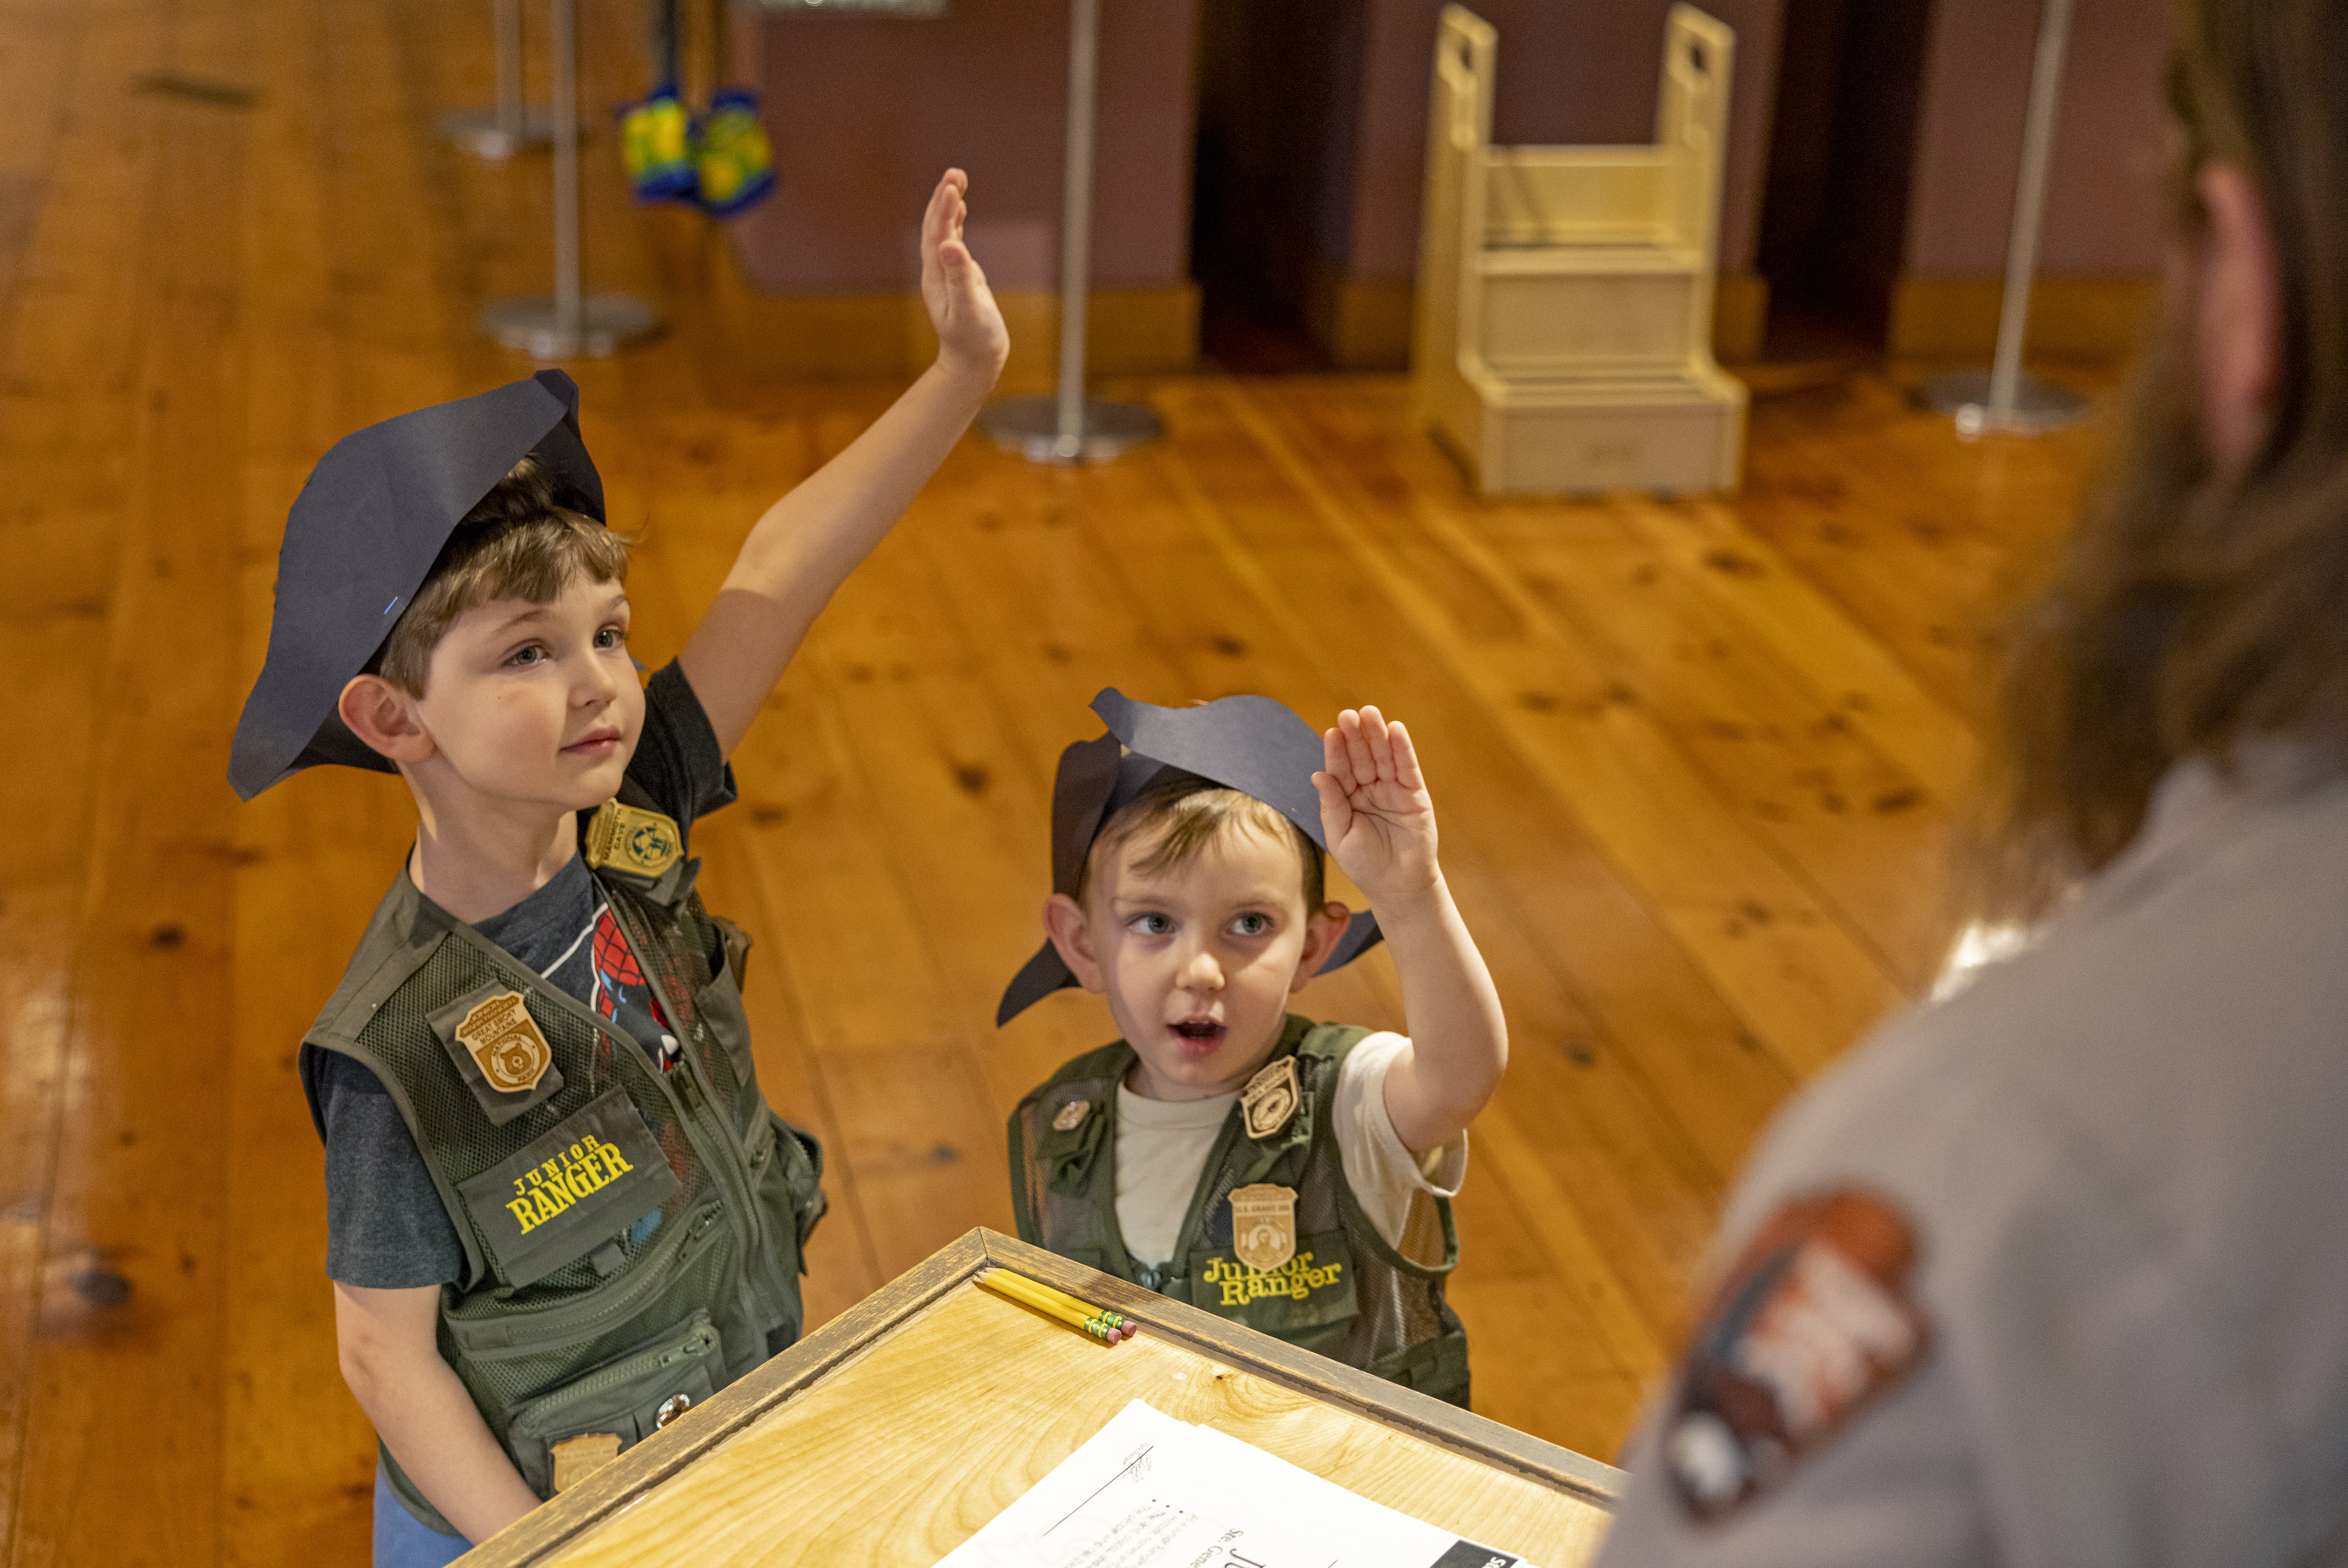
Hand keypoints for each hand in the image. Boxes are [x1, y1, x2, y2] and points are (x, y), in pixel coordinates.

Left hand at [920, 169, 1008, 382]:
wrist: (973, 362)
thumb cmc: (974, 341)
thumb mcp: (969, 311)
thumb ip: (959, 279)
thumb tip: (949, 246)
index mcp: (936, 277)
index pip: (936, 236)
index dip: (943, 211)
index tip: (952, 188)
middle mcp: (937, 270)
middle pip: (935, 227)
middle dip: (943, 199)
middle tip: (955, 173)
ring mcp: (947, 271)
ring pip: (943, 230)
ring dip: (947, 204)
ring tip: (956, 178)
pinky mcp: (960, 274)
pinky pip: (953, 240)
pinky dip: (954, 221)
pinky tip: (959, 207)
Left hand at [1312, 706, 1441, 912]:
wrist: (1397, 887)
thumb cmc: (1365, 865)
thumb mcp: (1340, 837)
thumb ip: (1333, 805)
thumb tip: (1318, 774)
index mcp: (1347, 798)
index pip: (1340, 769)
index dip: (1337, 751)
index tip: (1332, 732)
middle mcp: (1369, 789)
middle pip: (1362, 756)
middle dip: (1356, 735)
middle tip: (1349, 715)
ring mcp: (1392, 790)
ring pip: (1384, 756)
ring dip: (1378, 734)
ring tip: (1370, 713)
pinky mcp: (1415, 794)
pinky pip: (1408, 768)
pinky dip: (1403, 748)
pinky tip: (1395, 730)